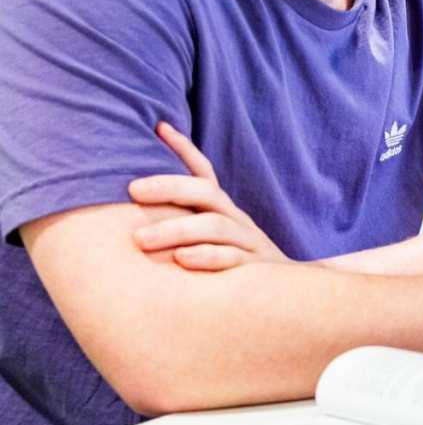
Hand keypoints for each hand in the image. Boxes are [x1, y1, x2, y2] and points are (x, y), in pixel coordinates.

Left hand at [128, 122, 287, 270]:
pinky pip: (232, 260)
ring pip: (215, 226)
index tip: (159, 127)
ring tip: (140, 239)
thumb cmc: (235, 267)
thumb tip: (138, 205)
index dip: (184, 149)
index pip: (204, 173)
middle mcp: (237, 220)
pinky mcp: (255, 270)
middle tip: (133, 190)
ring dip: (177, 230)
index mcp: (224, 210)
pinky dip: (207, 258)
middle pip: (206, 193)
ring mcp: (249, 243)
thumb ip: (187, 222)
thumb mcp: (215, 240)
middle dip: (170, 187)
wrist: (287, 297)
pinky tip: (182, 260)